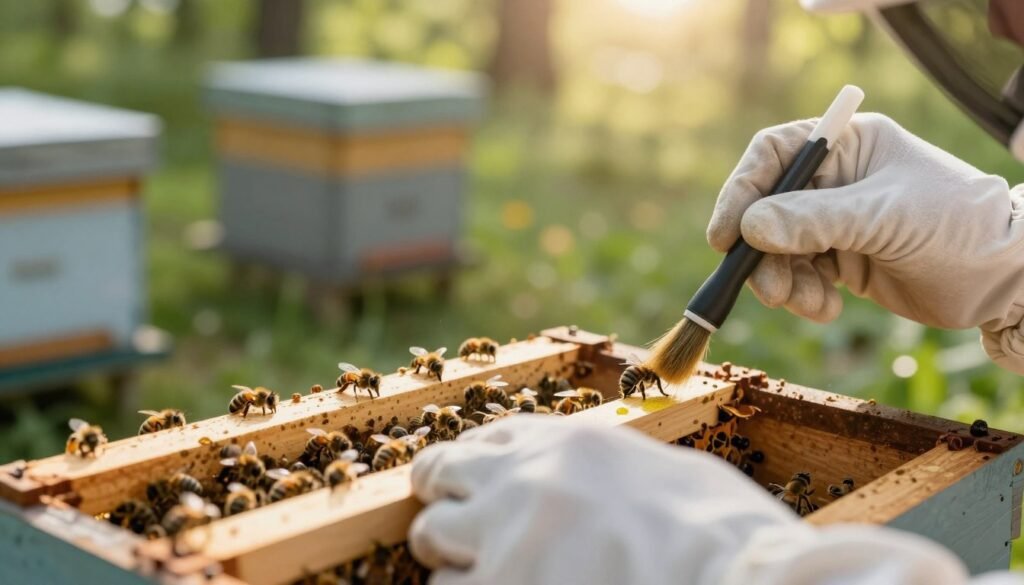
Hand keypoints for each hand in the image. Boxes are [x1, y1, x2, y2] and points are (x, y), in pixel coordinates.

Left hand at [408, 416, 971, 584]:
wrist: (742, 581)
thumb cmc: (722, 537)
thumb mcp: (666, 475)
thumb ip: (607, 474)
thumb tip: (592, 492)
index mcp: (567, 444)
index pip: (484, 439)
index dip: (476, 468)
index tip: (477, 488)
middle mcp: (523, 478)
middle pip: (437, 475)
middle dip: (446, 503)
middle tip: (461, 533)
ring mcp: (504, 537)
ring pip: (429, 537)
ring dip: (452, 559)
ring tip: (490, 575)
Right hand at [707, 113, 1023, 372]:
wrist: (1001, 280)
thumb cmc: (955, 226)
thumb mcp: (883, 217)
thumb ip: (814, 221)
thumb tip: (749, 228)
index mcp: (848, 145)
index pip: (774, 156)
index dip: (743, 192)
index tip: (726, 236)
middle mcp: (835, 179)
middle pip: (766, 209)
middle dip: (762, 253)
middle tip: (771, 290)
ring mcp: (835, 221)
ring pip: (777, 249)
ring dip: (782, 282)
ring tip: (810, 304)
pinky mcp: (839, 259)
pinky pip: (798, 276)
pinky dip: (802, 297)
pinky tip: (828, 309)